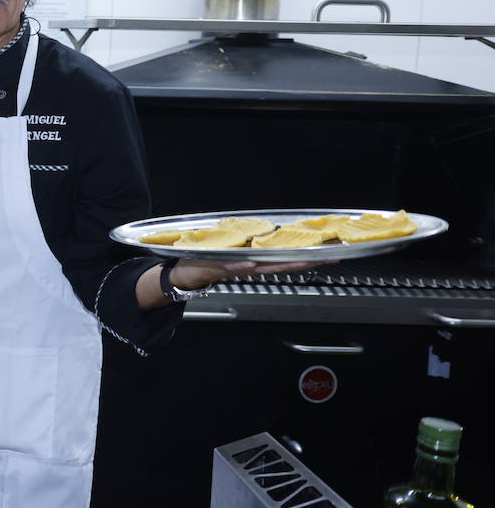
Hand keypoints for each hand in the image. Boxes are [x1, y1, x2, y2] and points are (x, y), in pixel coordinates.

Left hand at [171, 258, 325, 290]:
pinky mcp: (217, 268)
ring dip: (279, 265)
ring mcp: (234, 268)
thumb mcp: (231, 250)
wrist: (183, 274)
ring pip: (261, 267)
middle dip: (302, 262)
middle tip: (324, 259)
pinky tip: (254, 262)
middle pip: (279, 264)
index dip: (304, 257)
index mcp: (252, 260)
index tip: (325, 254)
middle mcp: (247, 266)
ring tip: (300, 261)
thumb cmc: (206, 262)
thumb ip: (246, 245)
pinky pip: (232, 266)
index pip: (282, 258)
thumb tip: (263, 233)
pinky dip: (242, 265)